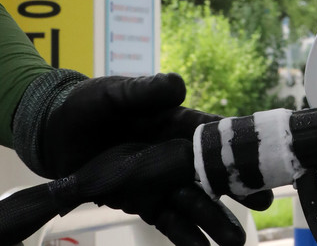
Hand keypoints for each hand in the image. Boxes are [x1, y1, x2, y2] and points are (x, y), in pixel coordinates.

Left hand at [13, 70, 272, 209]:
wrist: (53, 132)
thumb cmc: (88, 104)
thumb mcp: (115, 93)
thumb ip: (145, 92)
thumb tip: (179, 86)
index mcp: (177, 122)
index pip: (213, 133)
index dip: (237, 144)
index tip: (261, 156)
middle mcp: (175, 153)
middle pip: (211, 172)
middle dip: (237, 187)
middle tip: (264, 202)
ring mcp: (160, 180)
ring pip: (193, 201)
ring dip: (214, 218)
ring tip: (235, 239)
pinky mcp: (143, 201)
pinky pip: (166, 220)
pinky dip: (183, 235)